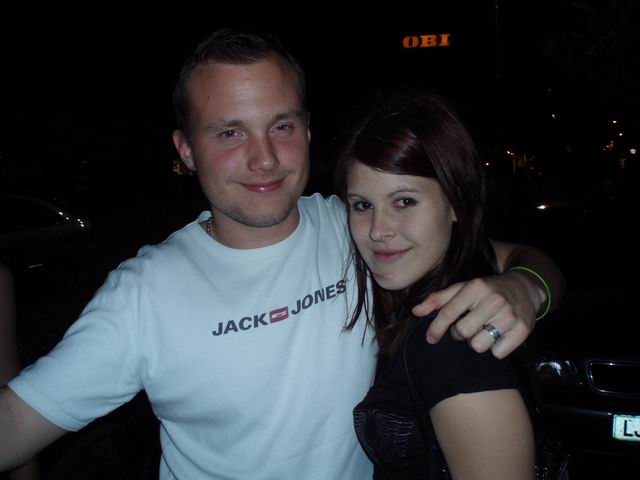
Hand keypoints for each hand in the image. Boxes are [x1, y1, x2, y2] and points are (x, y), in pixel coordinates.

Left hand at [412, 271, 544, 358]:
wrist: (525, 287)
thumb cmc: (487, 289)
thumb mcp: (463, 288)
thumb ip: (439, 299)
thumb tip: (415, 311)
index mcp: (475, 287)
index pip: (448, 312)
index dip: (436, 328)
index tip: (430, 339)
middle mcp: (493, 300)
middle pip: (462, 332)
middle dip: (459, 334)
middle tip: (466, 327)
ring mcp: (509, 315)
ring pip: (479, 345)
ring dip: (477, 342)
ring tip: (483, 330)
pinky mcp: (523, 330)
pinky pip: (498, 353)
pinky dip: (495, 349)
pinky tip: (498, 335)